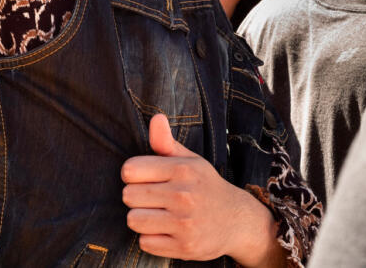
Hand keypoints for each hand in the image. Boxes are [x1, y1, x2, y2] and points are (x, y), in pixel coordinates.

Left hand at [121, 115, 281, 266]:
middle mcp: (184, 195)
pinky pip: (145, 242)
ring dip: (142, 219)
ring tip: (158, 215)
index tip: (144, 179)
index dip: (132, 175)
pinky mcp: (185, 247)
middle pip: (128, 196)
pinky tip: (166, 231)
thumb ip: (166, 142)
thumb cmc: (205, 187)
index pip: (130, 170)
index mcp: (183, 170)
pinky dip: (152, 238)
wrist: (237, 221)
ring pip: (133, 220)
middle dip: (137, 198)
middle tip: (154, 199)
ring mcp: (185, 223)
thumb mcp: (190, 160)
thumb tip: (156, 118)